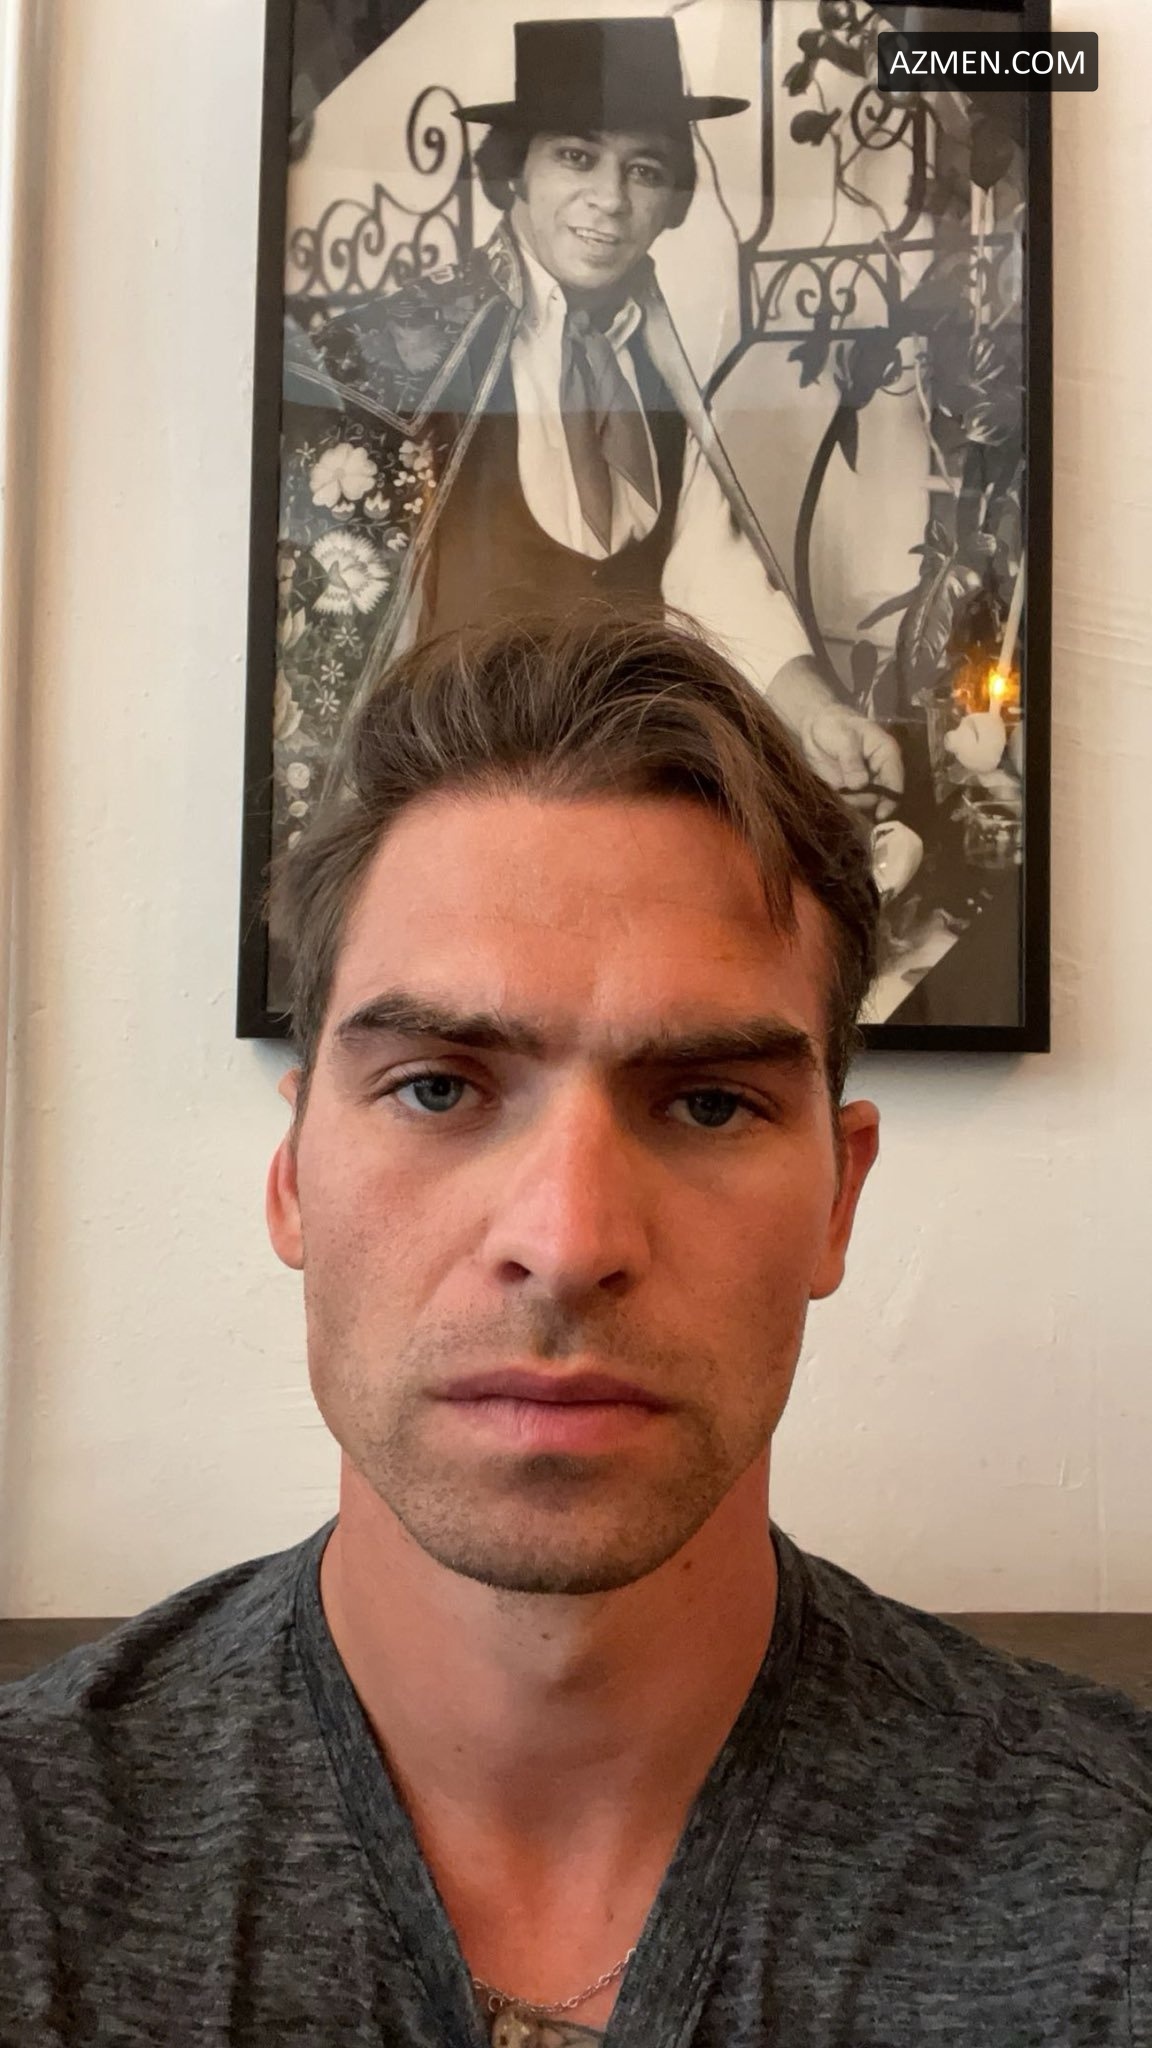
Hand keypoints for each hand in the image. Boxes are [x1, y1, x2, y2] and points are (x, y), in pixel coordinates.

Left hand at [800, 706, 903, 821]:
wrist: (813, 726)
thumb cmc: (834, 724)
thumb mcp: (843, 738)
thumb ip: (852, 761)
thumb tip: (860, 785)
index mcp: (886, 753)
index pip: (895, 780)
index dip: (891, 799)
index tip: (881, 814)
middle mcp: (880, 770)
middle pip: (882, 796)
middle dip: (867, 803)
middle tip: (848, 798)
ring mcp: (866, 781)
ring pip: (866, 802)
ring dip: (853, 803)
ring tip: (837, 790)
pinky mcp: (850, 788)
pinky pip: (851, 802)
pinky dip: (843, 802)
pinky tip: (834, 794)